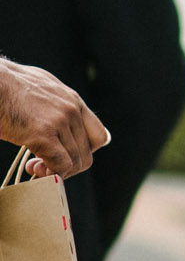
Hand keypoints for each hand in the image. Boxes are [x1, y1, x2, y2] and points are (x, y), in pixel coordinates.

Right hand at [0, 59, 108, 178]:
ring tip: (34, 166)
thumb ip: (57, 105)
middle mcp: (72, 111)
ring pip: (75, 162)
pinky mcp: (43, 133)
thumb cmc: (9, 86)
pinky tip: (34, 168)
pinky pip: (60, 165)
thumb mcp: (44, 88)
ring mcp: (60, 121)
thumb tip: (59, 124)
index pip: (99, 136)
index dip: (84, 151)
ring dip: (56, 172)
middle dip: (68, 166)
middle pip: (87, 153)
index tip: (65, 154)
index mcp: (74, 101)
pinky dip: (50, 174)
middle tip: (45, 165)